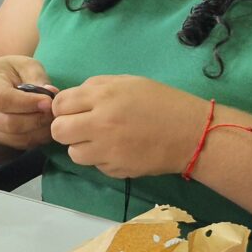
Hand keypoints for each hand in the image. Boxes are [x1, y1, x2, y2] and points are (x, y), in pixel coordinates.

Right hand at [0, 56, 57, 150]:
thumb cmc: (11, 71)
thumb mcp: (24, 64)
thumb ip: (36, 77)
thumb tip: (51, 94)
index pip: (3, 100)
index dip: (27, 103)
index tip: (48, 101)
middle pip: (10, 123)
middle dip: (37, 119)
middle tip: (55, 111)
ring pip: (16, 137)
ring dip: (39, 131)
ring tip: (53, 118)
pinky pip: (21, 144)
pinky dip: (38, 138)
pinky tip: (47, 126)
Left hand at [50, 75, 207, 177]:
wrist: (192, 133)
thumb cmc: (162, 102)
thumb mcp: (128, 82)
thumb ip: (97, 88)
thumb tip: (72, 100)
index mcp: (103, 96)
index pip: (60, 104)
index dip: (63, 108)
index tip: (73, 110)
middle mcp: (100, 123)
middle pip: (59, 131)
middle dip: (66, 129)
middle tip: (81, 127)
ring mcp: (107, 149)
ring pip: (73, 153)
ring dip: (82, 147)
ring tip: (101, 140)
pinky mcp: (116, 169)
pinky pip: (96, 166)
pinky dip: (102, 160)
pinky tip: (120, 150)